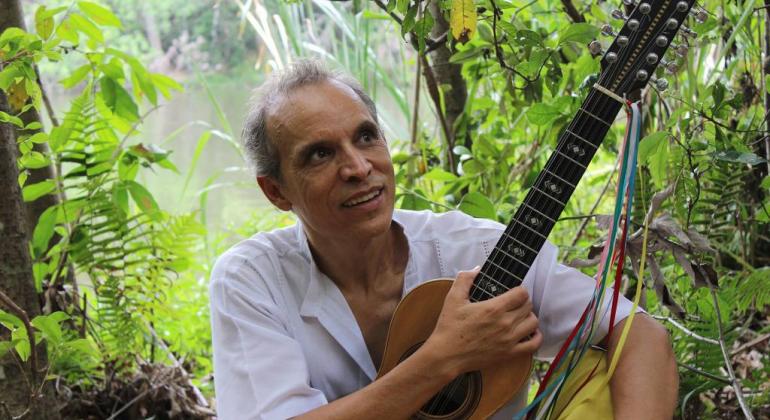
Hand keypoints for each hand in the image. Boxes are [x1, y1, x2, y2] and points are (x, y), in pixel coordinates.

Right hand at [423, 268, 541, 376]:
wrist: (446, 356)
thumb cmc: (449, 327)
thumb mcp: (453, 298)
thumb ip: (465, 279)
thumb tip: (477, 269)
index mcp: (493, 308)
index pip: (522, 293)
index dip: (519, 289)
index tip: (512, 291)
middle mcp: (505, 323)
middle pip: (528, 306)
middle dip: (523, 301)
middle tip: (514, 303)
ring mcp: (509, 340)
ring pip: (533, 323)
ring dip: (528, 317)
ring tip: (519, 316)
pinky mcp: (509, 354)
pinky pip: (533, 344)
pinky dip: (535, 337)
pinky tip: (529, 332)